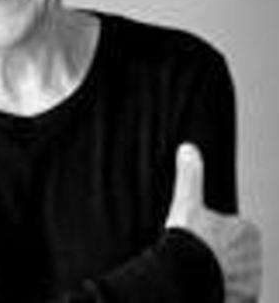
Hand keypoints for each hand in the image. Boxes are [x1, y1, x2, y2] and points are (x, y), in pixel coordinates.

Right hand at [165, 143, 261, 302]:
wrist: (184, 279)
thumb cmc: (190, 242)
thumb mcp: (187, 201)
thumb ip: (190, 174)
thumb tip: (188, 150)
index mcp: (247, 231)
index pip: (236, 229)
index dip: (217, 231)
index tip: (202, 235)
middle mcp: (254, 258)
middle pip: (236, 252)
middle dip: (221, 253)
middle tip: (199, 252)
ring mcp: (250, 282)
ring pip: (236, 273)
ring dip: (221, 272)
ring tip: (198, 269)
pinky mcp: (242, 301)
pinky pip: (233, 293)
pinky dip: (221, 290)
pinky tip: (203, 286)